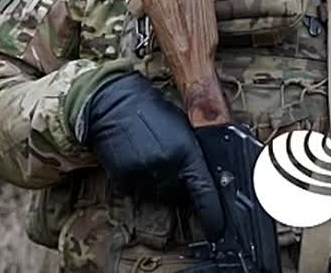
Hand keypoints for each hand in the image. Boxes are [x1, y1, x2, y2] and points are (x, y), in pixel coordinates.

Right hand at [79, 72, 224, 237]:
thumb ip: (194, 153)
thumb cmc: (152, 111)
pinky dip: (139, 182)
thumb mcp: (182, 126)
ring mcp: (143, 175)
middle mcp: (166, 166)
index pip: (204, 193)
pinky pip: (137, 190)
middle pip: (179, 195)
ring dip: (159, 184)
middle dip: (179, 185)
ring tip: (151, 156)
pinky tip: (137, 159)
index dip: (213, 214)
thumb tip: (208, 177)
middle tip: (171, 163)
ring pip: (158, 194)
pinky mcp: (124, 179)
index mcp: (186, 152)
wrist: (113, 102)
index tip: (216, 227)